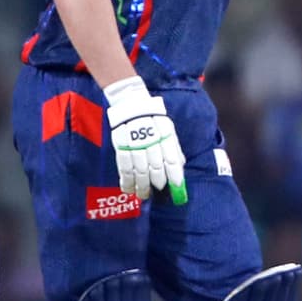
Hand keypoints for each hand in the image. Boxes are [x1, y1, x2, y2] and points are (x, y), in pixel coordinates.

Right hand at [102, 77, 187, 203]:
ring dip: (141, 185)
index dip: (175, 175)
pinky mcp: (120, 145)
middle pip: (155, 166)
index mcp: (166, 135)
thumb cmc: (154, 120)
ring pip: (139, 170)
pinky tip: (128, 189)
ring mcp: (134, 144)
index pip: (172, 159)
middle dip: (158, 182)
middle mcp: (151, 141)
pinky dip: (126, 180)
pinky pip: (123, 166)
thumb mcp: (168, 129)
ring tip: (143, 195)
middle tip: (158, 191)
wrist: (132, 105)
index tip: (177, 188)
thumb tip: (181, 166)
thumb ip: (174, 147)